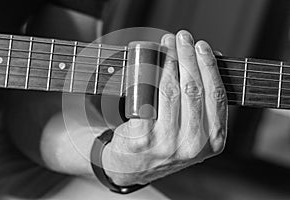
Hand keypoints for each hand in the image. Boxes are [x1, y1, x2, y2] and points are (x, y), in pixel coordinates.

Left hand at [102, 30, 227, 185]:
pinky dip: (147, 76)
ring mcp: (167, 143)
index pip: (216, 95)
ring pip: (170, 90)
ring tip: (166, 45)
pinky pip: (146, 99)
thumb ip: (203, 104)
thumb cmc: (166, 144)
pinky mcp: (142, 138)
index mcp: (213, 141)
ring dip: (169, 61)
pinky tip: (148, 64)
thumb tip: (204, 64)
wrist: (134, 166)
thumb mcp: (194, 132)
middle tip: (181, 38)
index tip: (201, 46)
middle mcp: (193, 144)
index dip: (208, 66)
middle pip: (193, 89)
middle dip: (187, 56)